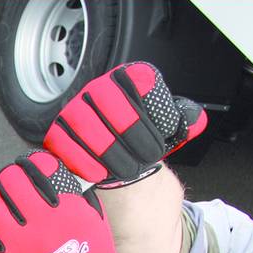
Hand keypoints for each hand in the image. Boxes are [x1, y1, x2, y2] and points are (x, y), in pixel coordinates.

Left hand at [0, 151, 129, 252]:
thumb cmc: (89, 249)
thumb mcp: (90, 213)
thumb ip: (71, 190)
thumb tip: (46, 167)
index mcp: (65, 209)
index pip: (39, 168)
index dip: (31, 161)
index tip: (29, 163)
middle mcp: (41, 225)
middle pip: (10, 183)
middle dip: (7, 175)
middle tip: (7, 179)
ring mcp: (19, 246)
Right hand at [43, 62, 206, 185]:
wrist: (119, 161)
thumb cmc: (142, 142)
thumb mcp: (167, 129)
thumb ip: (184, 121)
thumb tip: (195, 120)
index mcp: (127, 80)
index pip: (140, 79)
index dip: (151, 109)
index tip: (161, 137)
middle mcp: (97, 90)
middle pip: (108, 100)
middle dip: (130, 132)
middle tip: (146, 157)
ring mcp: (73, 111)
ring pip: (85, 122)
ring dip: (109, 149)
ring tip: (126, 168)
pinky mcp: (56, 136)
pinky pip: (65, 145)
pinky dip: (84, 162)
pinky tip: (101, 174)